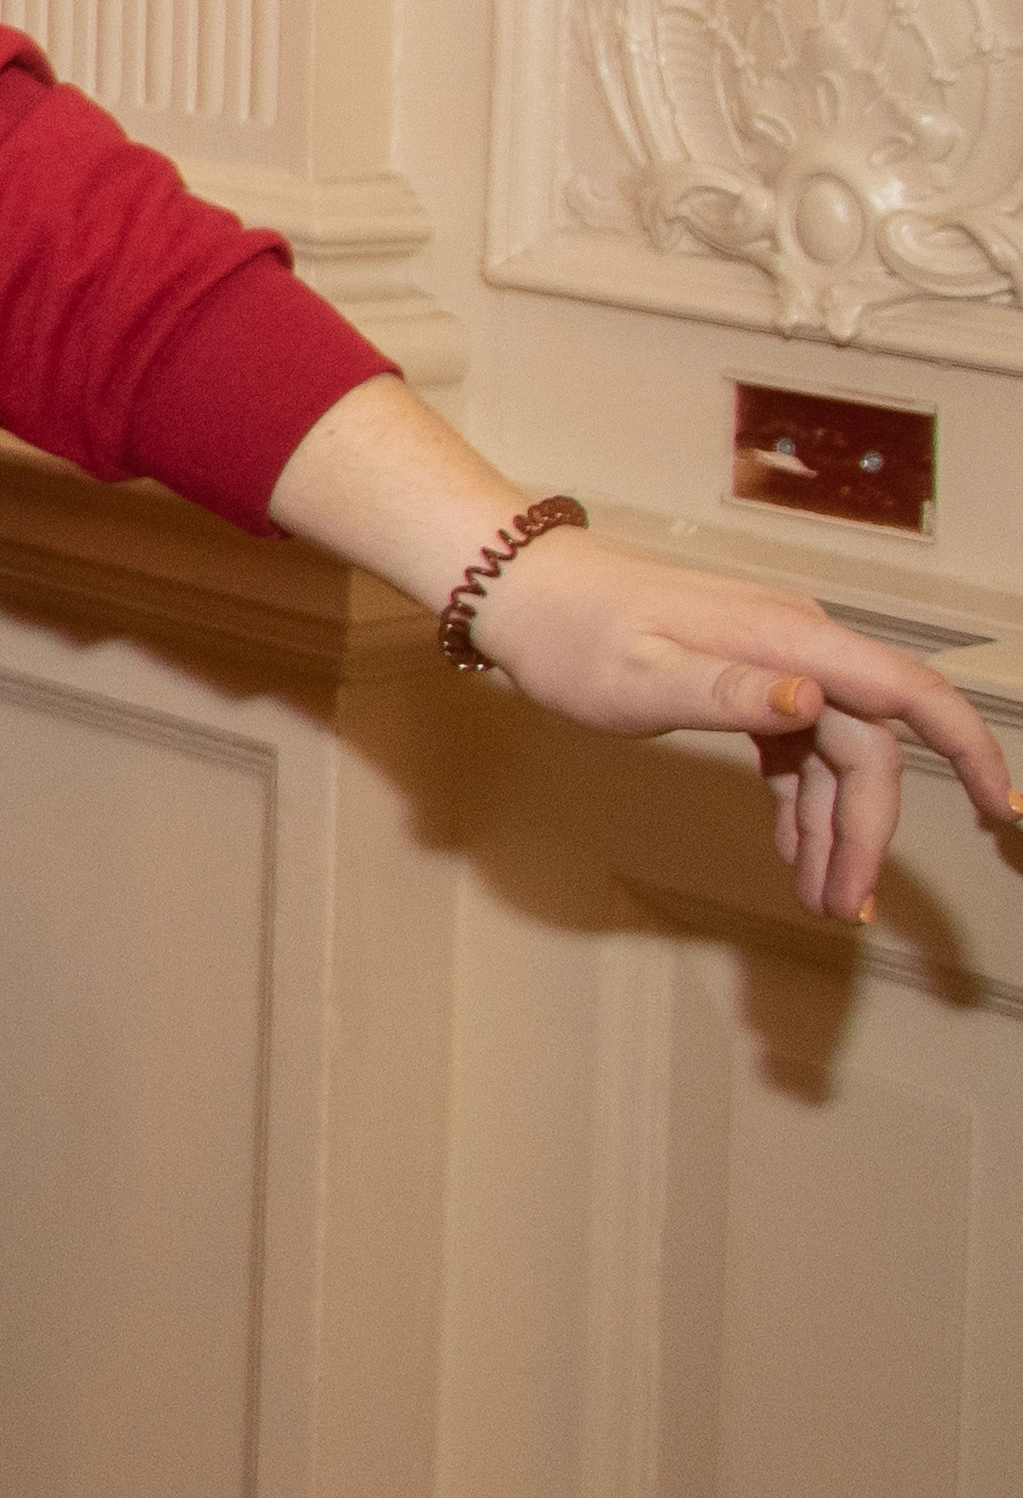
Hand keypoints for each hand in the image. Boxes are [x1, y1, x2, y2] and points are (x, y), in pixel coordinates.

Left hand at [460, 530, 1009, 924]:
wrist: (522, 589)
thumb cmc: (571, 633)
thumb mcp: (639, 675)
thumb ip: (728, 692)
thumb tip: (808, 702)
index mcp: (789, 639)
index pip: (907, 696)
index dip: (968, 751)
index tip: (1002, 811)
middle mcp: (797, 645)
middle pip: (866, 748)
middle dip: (865, 832)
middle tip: (844, 907)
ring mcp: (776, 662)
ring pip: (834, 755)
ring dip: (833, 828)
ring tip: (822, 899)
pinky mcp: (751, 679)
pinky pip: (797, 748)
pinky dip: (800, 802)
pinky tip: (795, 851)